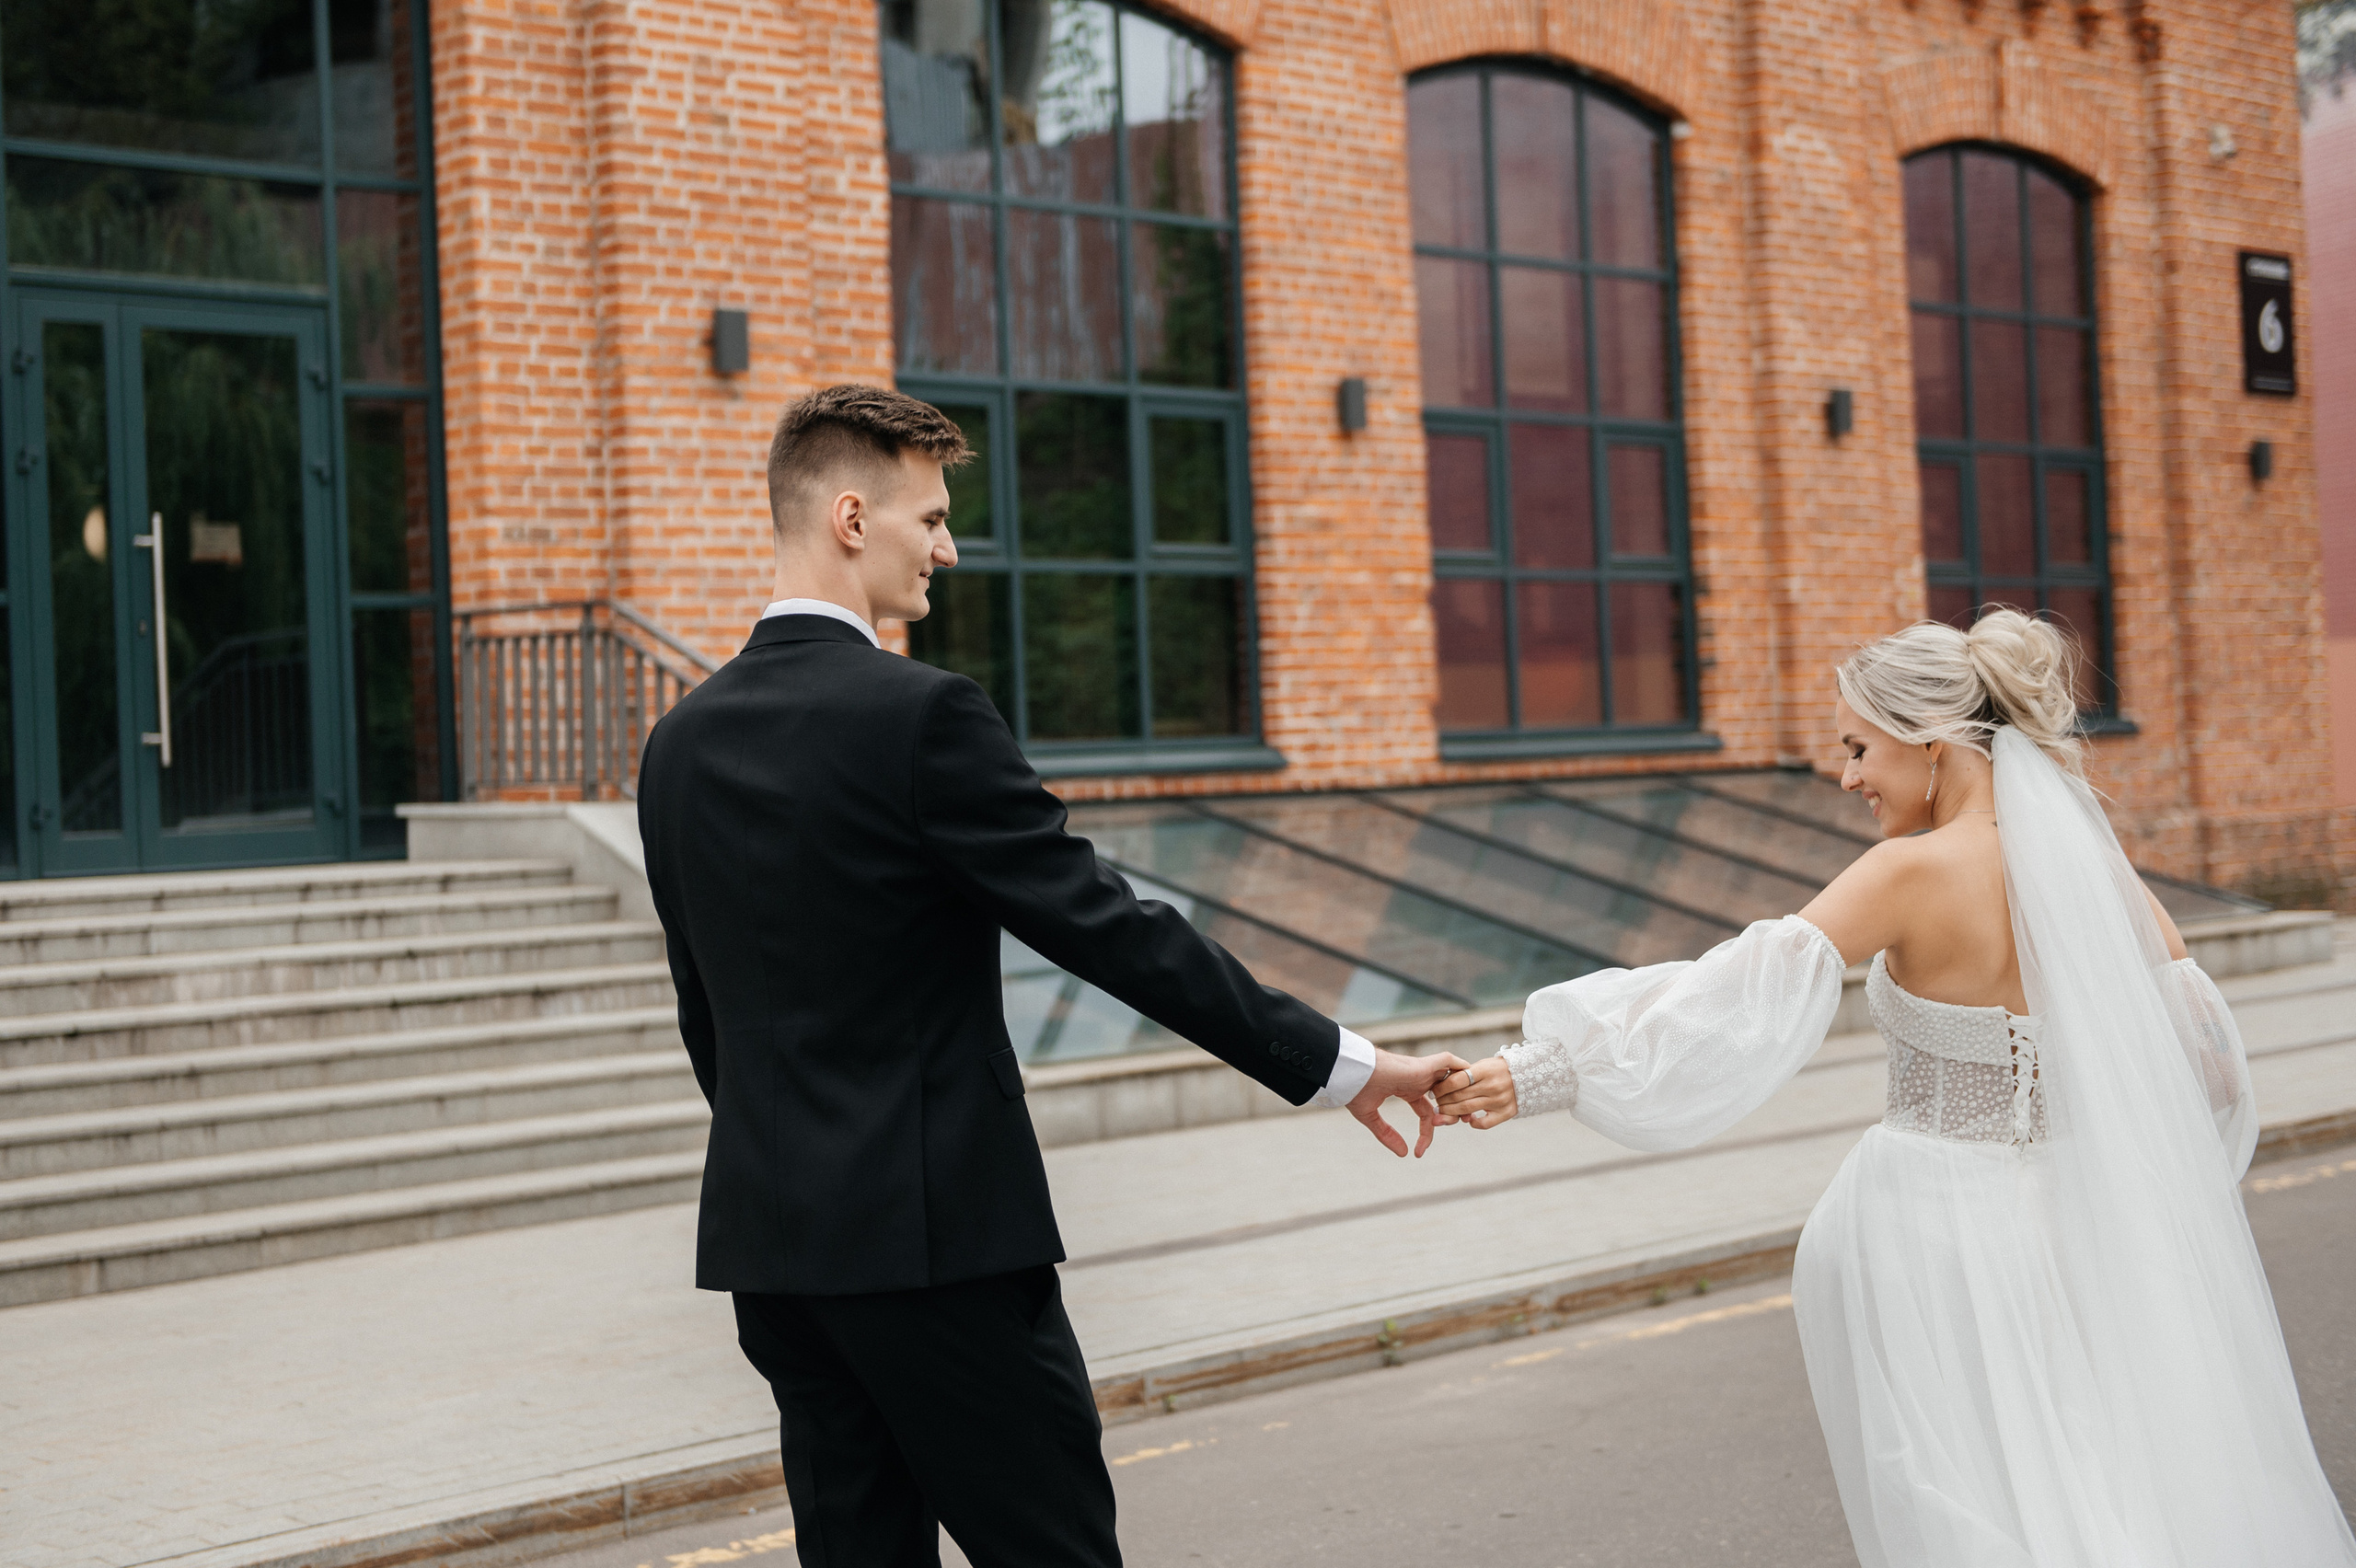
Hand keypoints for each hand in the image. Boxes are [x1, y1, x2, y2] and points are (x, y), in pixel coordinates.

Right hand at [1346, 1049, 1465, 1157]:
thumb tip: (1404, 1153)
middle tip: (1466, 1122)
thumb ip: (1387, 1134)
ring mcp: (1422, 1071)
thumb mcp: (1371, 1116)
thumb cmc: (1357, 1089)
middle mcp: (1417, 1080)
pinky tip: (1470, 1080)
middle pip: (1444, 1097)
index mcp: (1405, 1090)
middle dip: (1456, 1111)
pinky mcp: (1424, 1064)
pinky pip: (1450, 1061)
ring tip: (1471, 1111)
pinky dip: (1461, 1068)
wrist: (1353, 1072)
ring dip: (1462, 1093)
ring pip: (1450, 1079)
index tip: (1419, 1153)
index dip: (1426, 1133)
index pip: (1425, 1113)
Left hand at [1434, 1055, 1517, 1128]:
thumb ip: (1464, 1074)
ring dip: (1451, 1113)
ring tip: (1443, 1112)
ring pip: (1467, 1110)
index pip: (1456, 1080)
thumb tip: (1441, 1085)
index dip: (1441, 1088)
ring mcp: (1500, 1100)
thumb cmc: (1497, 1069)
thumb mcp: (1483, 1065)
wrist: (1528, 1075)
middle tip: (1435, 1103)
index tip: (1433, 1091)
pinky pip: (1485, 1123)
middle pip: (1459, 1096)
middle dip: (1443, 1101)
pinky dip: (1473, 1123)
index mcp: (1485, 1070)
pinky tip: (1467, 1119)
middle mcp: (1493, 1086)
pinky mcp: (1507, 1112)